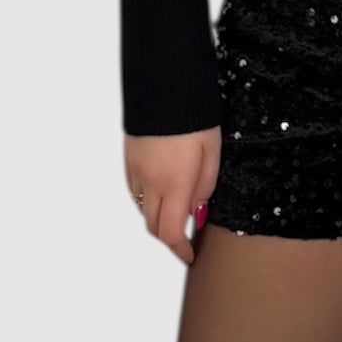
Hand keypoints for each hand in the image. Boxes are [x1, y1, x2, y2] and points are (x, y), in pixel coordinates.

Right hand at [124, 129, 221, 267]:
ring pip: (142, 209)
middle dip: (169, 238)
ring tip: (176, 210)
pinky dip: (147, 199)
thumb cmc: (196, 117)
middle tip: (185, 237)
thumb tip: (196, 214)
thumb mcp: (212, 153)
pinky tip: (162, 188)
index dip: (179, 250)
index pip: (170, 233)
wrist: (165, 85)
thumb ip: (205, 188)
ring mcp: (135, 170)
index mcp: (174, 183)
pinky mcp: (128, 158)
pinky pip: (135, 191)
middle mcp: (150, 182)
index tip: (189, 256)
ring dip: (157, 217)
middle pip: (153, 227)